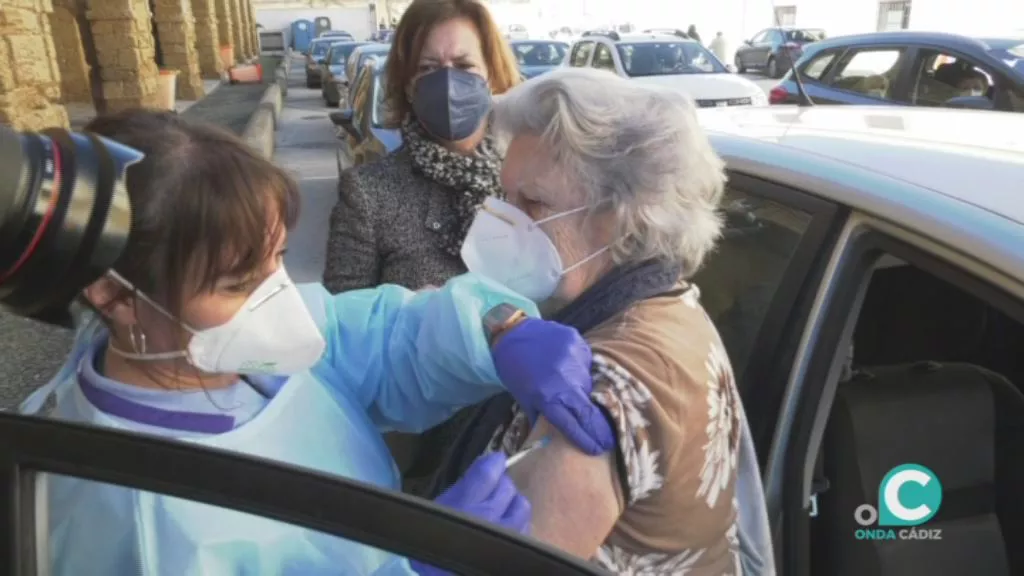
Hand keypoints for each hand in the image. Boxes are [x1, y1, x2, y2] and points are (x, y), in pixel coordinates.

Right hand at [411, 453, 529, 575]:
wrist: (446, 574)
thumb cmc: (435, 542)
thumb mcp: (440, 509)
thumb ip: (465, 486)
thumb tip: (491, 462)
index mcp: (465, 506)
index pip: (488, 471)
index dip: (494, 462)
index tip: (495, 461)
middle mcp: (490, 517)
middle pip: (507, 486)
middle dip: (500, 486)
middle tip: (491, 493)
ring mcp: (508, 534)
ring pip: (521, 505)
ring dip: (512, 505)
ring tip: (501, 512)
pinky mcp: (519, 548)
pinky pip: (526, 527)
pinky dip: (518, 524)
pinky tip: (507, 530)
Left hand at [491, 318, 614, 454]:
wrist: (512, 333)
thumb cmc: (515, 370)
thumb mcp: (524, 398)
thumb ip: (542, 416)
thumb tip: (556, 436)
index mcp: (547, 398)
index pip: (573, 425)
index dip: (586, 439)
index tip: (597, 449)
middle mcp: (564, 381)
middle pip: (589, 412)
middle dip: (600, 429)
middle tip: (609, 440)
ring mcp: (573, 360)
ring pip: (589, 386)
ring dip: (584, 393)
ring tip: (573, 390)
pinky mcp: (578, 344)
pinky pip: (587, 364)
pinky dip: (581, 370)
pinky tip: (570, 368)